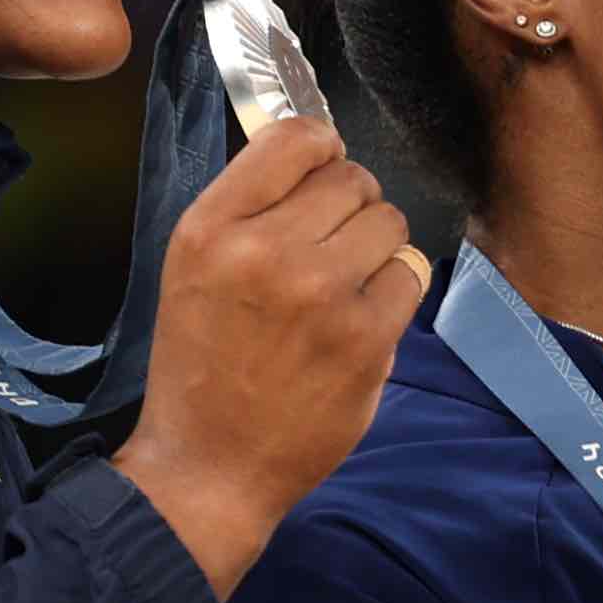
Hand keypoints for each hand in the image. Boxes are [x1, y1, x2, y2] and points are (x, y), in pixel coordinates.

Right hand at [114, 119, 429, 596]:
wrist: (210, 464)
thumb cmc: (202, 365)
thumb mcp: (194, 268)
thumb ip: (250, 208)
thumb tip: (319, 155)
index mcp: (211, 228)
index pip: (295, 138)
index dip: (322, 148)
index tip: (322, 172)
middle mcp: (265, 251)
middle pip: (351, 179)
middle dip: (351, 205)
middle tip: (331, 244)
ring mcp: (320, 295)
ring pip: (389, 222)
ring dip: (376, 246)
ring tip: (346, 283)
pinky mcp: (365, 338)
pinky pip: (408, 275)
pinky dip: (392, 293)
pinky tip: (360, 319)